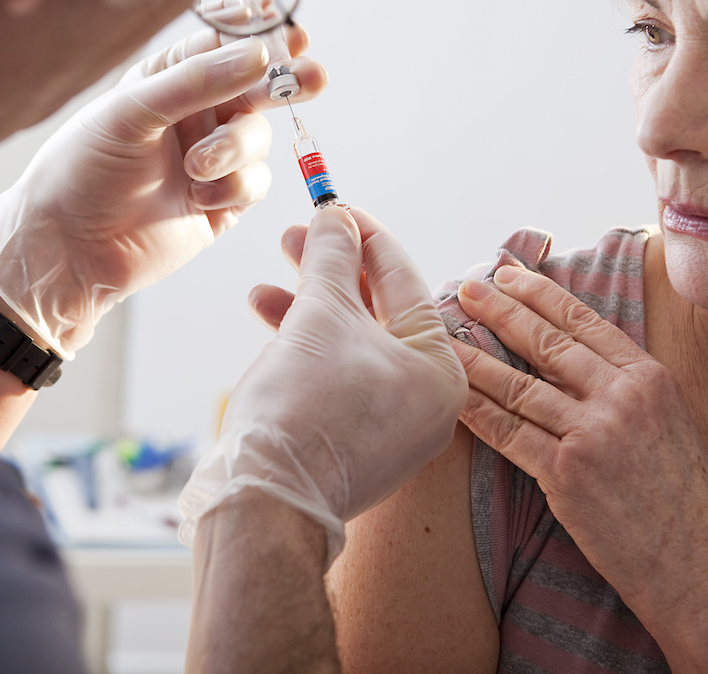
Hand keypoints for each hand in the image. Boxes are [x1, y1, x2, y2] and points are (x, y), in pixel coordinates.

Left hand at [0, 25, 325, 355]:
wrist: (70, 249)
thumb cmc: (83, 170)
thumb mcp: (132, 111)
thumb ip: (197, 81)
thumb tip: (262, 54)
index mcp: (167, 78)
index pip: (222, 41)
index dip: (258, 33)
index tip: (288, 27)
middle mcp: (194, 113)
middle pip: (258, 85)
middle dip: (287, 80)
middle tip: (313, 76)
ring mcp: (213, 157)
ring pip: (258, 136)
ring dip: (236, 149)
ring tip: (197, 168)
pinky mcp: (224, 201)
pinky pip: (256, 182)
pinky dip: (234, 187)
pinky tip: (199, 199)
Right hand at [178, 206, 467, 567]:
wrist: (267, 500)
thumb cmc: (306, 403)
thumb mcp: (321, 313)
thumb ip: (332, 257)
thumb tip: (334, 216)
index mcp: (442, 369)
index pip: (405, 282)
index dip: (365, 236)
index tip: (333, 207)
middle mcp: (429, 401)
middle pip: (377, 313)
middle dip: (330, 271)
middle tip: (294, 237)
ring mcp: (394, 429)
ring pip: (353, 347)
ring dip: (309, 308)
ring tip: (265, 284)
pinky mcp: (358, 446)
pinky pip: (341, 380)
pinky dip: (309, 351)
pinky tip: (268, 326)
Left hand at [453, 265, 707, 628]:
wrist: (697, 564)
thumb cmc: (684, 499)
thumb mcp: (671, 422)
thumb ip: (628, 387)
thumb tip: (580, 360)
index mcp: (650, 378)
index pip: (585, 322)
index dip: (541, 294)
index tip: (510, 275)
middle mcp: (622, 397)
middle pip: (547, 344)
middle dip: (501, 311)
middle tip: (469, 288)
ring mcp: (593, 434)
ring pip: (519, 386)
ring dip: (476, 360)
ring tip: (445, 339)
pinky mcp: (567, 473)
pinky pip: (508, 433)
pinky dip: (475, 412)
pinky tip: (452, 397)